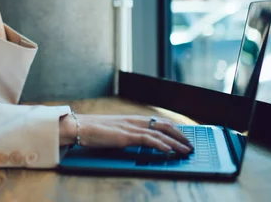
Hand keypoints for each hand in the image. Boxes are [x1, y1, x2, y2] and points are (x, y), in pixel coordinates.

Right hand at [59, 114, 192, 153]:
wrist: (79, 127)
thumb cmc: (93, 130)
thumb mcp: (114, 130)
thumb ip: (126, 133)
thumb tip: (135, 140)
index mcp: (132, 119)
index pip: (158, 120)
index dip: (173, 128)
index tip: (183, 135)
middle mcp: (134, 120)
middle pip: (164, 125)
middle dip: (180, 135)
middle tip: (190, 145)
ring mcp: (130, 127)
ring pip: (159, 132)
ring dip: (175, 142)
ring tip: (186, 150)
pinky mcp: (126, 136)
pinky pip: (147, 139)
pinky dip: (160, 144)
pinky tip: (168, 150)